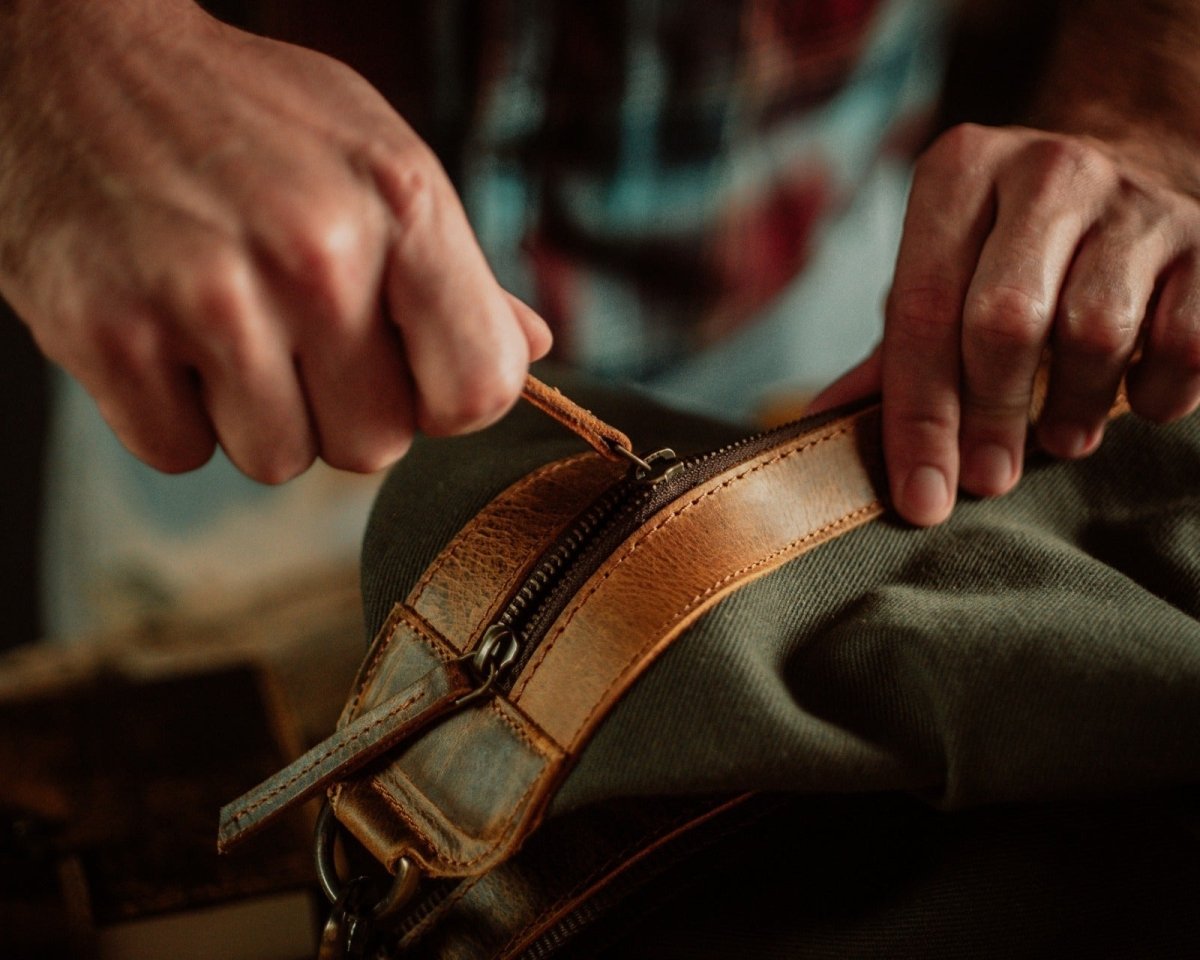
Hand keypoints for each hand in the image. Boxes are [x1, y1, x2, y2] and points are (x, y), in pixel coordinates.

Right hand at [0, 0, 549, 481]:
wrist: (76, 56)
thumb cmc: (251, 119)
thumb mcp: (376, 160)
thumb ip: (457, 270)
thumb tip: (532, 348)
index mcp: (403, 204)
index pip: (479, 388)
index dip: (441, 397)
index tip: (402, 368)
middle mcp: (316, 252)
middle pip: (374, 444)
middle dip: (337, 406)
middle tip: (292, 332)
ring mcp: (208, 295)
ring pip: (277, 460)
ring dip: (254, 413)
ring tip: (223, 323)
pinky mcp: (107, 333)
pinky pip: (181, 454)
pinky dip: (172, 413)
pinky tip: (164, 333)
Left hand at [813, 123, 1199, 524]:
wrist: (1124, 175)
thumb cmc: (1004, 252)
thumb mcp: (937, 278)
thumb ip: (892, 351)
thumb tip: (822, 423)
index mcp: (959, 173)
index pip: (922, 311)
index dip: (918, 417)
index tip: (922, 498)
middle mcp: (1045, 170)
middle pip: (1006, 321)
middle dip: (989, 418)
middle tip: (987, 478)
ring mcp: (1134, 200)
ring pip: (1097, 332)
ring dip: (1072, 408)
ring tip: (1059, 436)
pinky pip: (1186, 340)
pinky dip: (1156, 392)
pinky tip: (1132, 401)